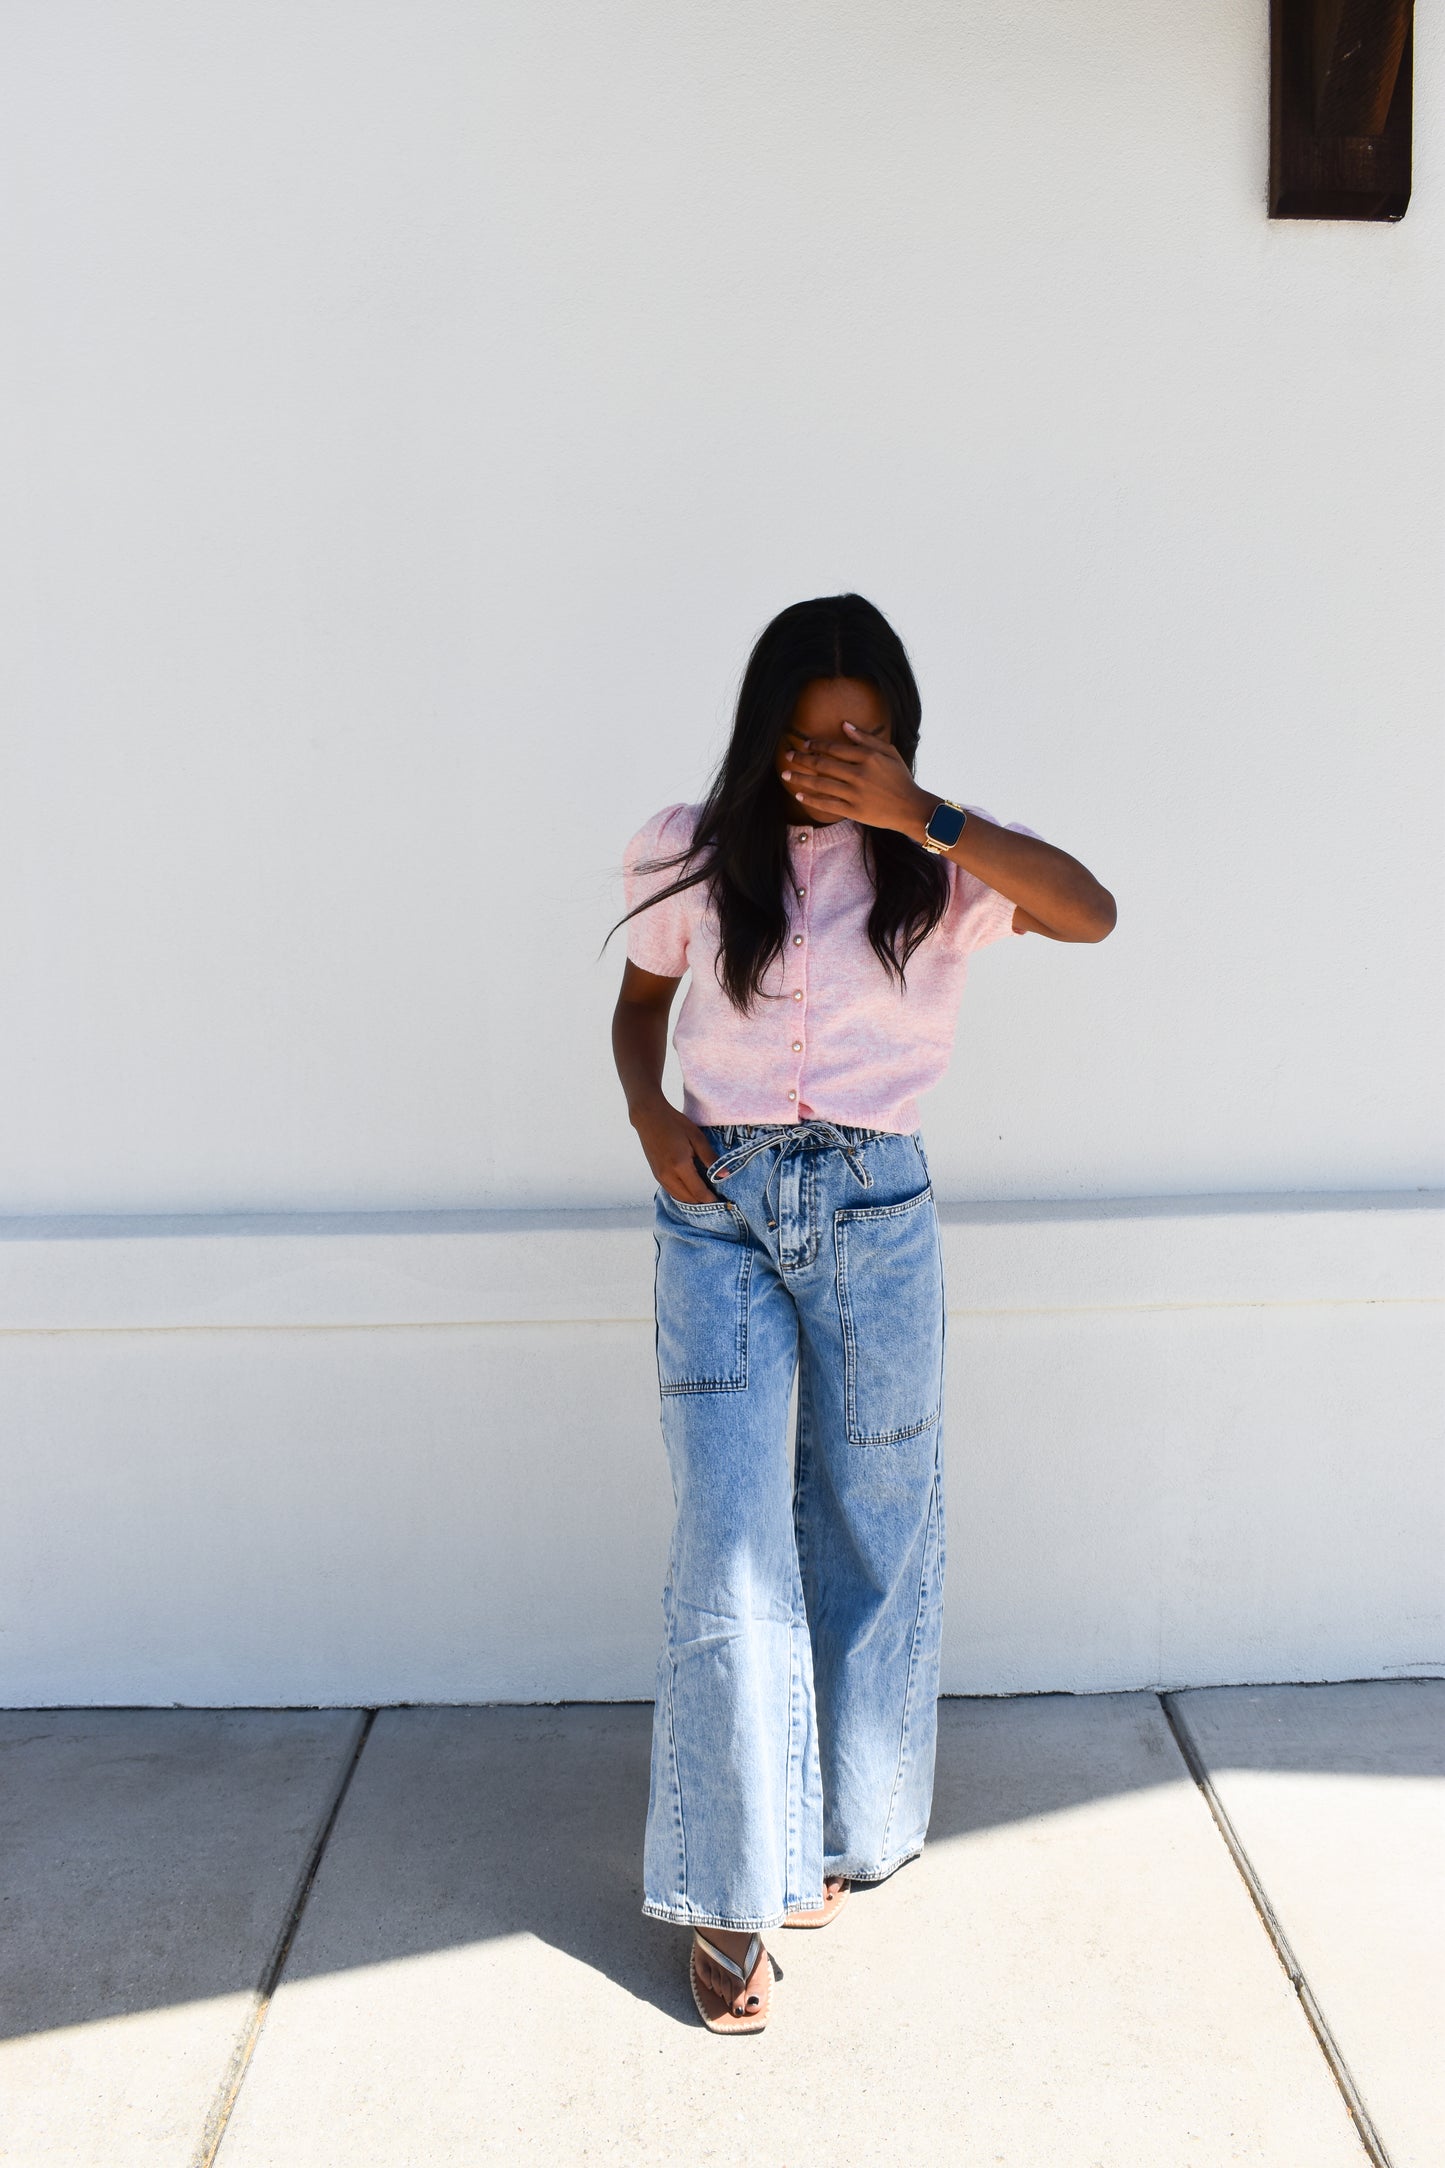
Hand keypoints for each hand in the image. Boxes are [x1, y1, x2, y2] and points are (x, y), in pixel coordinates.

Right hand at [630, 1094, 724, 1202]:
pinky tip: (692, 1189)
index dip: (711, 1199)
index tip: (722, 1200)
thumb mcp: (697, 1137)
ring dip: (693, 1200)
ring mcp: (660, 1176)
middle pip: (688, 1199)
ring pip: (679, 1197)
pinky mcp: (656, 1175)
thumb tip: (724, 1174)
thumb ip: (710, 1157)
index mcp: (680, 1165)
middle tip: (716, 1198)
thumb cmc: (675, 1123)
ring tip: (706, 1195)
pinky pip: (671, 1191)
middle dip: (703, 1202)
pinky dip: (683, 1194)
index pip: (698, 1192)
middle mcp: (668, 1175)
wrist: (649, 1117)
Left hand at [779, 720, 931, 837]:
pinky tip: (799, 795)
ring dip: (800, 778)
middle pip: (823, 765)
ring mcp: (855, 794)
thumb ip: (866, 738)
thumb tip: (844, 725)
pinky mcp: (853, 811)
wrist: (911, 808)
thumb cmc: (900, 778)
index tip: (804, 744)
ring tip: (785, 774)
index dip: (817, 745)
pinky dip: (811, 799)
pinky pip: (827, 804)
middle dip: (802, 759)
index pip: (835, 748)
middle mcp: (859, 774)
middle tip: (788, 755)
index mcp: (868, 757)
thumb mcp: (889, 752)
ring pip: (821, 784)